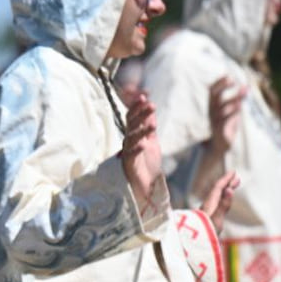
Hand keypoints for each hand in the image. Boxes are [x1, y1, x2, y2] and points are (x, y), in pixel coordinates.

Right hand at [121, 93, 162, 212]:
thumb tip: (151, 109)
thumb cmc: (148, 163)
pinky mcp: (129, 165)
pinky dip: (136, 149)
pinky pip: (131, 155)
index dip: (137, 107)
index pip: (132, 117)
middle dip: (141, 114)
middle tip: (151, 106)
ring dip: (141, 131)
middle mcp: (128, 142)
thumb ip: (149, 127)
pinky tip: (143, 144)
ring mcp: (127, 153)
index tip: (144, 96)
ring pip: (132, 138)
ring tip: (153, 125)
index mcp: (133, 135)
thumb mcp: (152, 142)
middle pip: (132, 125)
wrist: (148, 185)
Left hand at [199, 170, 238, 234]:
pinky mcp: (207, 219)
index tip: (233, 172)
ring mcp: (207, 213)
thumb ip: (223, 205)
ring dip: (224, 191)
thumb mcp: (216, 218)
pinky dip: (222, 200)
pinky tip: (222, 203)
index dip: (226, 179)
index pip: (218, 188)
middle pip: (217, 191)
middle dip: (226, 183)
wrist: (192, 245)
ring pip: (216, 198)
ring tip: (232, 187)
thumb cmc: (205, 233)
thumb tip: (229, 190)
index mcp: (209, 204)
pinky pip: (216, 205)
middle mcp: (207, 206)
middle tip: (235, 177)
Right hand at [207, 77, 245, 155]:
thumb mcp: (231, 111)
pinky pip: (226, 119)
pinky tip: (241, 105)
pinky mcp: (220, 129)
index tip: (229, 76)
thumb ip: (238, 99)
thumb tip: (246, 87)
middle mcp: (212, 111)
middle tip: (233, 80)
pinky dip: (233, 111)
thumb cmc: (226, 125)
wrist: (219, 145)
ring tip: (244, 92)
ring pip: (223, 106)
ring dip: (234, 98)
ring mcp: (215, 120)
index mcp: (212, 105)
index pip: (212, 90)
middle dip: (222, 86)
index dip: (219, 82)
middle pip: (214, 95)